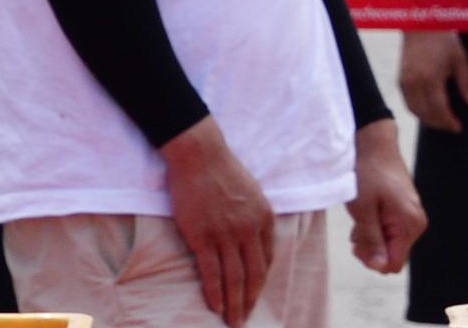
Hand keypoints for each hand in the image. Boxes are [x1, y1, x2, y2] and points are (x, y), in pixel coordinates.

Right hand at [161, 116, 276, 327]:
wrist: (200, 156)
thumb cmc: (224, 172)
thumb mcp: (253, 193)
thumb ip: (256, 218)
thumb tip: (255, 241)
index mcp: (265, 218)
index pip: (267, 258)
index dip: (261, 281)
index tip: (255, 296)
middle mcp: (249, 229)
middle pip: (254, 274)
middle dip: (251, 300)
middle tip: (245, 319)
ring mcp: (226, 234)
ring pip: (234, 278)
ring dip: (234, 304)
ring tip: (233, 322)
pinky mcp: (202, 236)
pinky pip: (211, 272)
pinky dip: (215, 292)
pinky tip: (215, 307)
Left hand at [346, 121, 425, 274]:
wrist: (375, 144)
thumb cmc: (368, 174)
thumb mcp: (363, 210)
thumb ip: (372, 240)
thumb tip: (380, 267)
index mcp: (410, 224)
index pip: (393, 264)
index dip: (372, 260)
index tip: (357, 243)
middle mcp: (415, 223)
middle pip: (391, 255)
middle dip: (370, 249)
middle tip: (356, 231)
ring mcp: (410, 217)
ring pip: (388, 245)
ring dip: (370, 239)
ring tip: (358, 221)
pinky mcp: (403, 212)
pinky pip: (389, 232)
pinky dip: (374, 230)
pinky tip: (364, 217)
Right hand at [398, 29, 467, 133]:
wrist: (421, 25)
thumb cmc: (443, 39)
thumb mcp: (460, 58)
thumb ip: (466, 82)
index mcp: (431, 78)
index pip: (439, 109)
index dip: (449, 121)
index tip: (458, 127)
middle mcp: (415, 83)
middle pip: (425, 114)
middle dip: (439, 124)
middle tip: (451, 126)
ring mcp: (405, 82)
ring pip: (414, 111)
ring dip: (427, 120)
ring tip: (441, 121)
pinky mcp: (400, 80)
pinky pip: (408, 103)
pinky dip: (418, 111)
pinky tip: (429, 110)